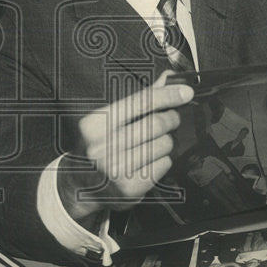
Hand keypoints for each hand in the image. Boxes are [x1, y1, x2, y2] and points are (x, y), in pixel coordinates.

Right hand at [58, 73, 193, 220]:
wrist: (79, 184)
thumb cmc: (98, 145)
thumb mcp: (109, 119)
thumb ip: (139, 98)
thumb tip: (168, 77)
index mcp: (95, 124)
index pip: (139, 103)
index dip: (166, 95)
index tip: (186, 92)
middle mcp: (102, 147)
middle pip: (156, 124)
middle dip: (170, 118)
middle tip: (171, 119)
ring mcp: (116, 170)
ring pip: (164, 145)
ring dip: (166, 142)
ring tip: (153, 143)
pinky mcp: (130, 188)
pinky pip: (164, 165)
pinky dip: (162, 160)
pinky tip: (148, 161)